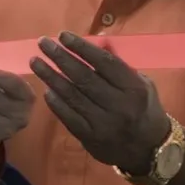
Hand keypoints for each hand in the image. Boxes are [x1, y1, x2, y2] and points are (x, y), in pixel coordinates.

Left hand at [29, 32, 169, 171]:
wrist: (149, 149)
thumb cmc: (144, 109)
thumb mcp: (141, 83)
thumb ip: (119, 65)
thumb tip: (98, 40)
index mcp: (133, 88)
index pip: (104, 62)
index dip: (82, 47)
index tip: (63, 35)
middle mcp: (118, 105)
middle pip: (84, 77)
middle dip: (61, 58)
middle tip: (43, 43)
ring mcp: (103, 123)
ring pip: (73, 96)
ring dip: (51, 77)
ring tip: (35, 62)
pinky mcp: (90, 138)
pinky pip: (68, 117)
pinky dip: (56, 103)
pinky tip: (46, 89)